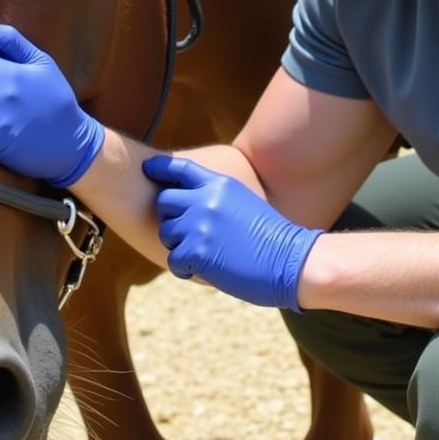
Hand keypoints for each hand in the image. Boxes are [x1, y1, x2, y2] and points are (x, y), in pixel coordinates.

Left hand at [143, 155, 321, 311]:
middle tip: (185, 233)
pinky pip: (174, 259)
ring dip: (177, 245)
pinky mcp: (198, 253)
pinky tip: (199, 270)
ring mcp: (200, 226)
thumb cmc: (271, 237)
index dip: (160, 168)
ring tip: (200, 254)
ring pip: (166, 232)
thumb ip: (215, 198)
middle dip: (170, 217)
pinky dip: (183, 268)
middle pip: (164, 201)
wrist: (292, 261)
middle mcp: (206, 200)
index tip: (147, 170)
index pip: (180, 169)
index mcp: (219, 184)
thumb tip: (189, 203)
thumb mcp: (243, 203)